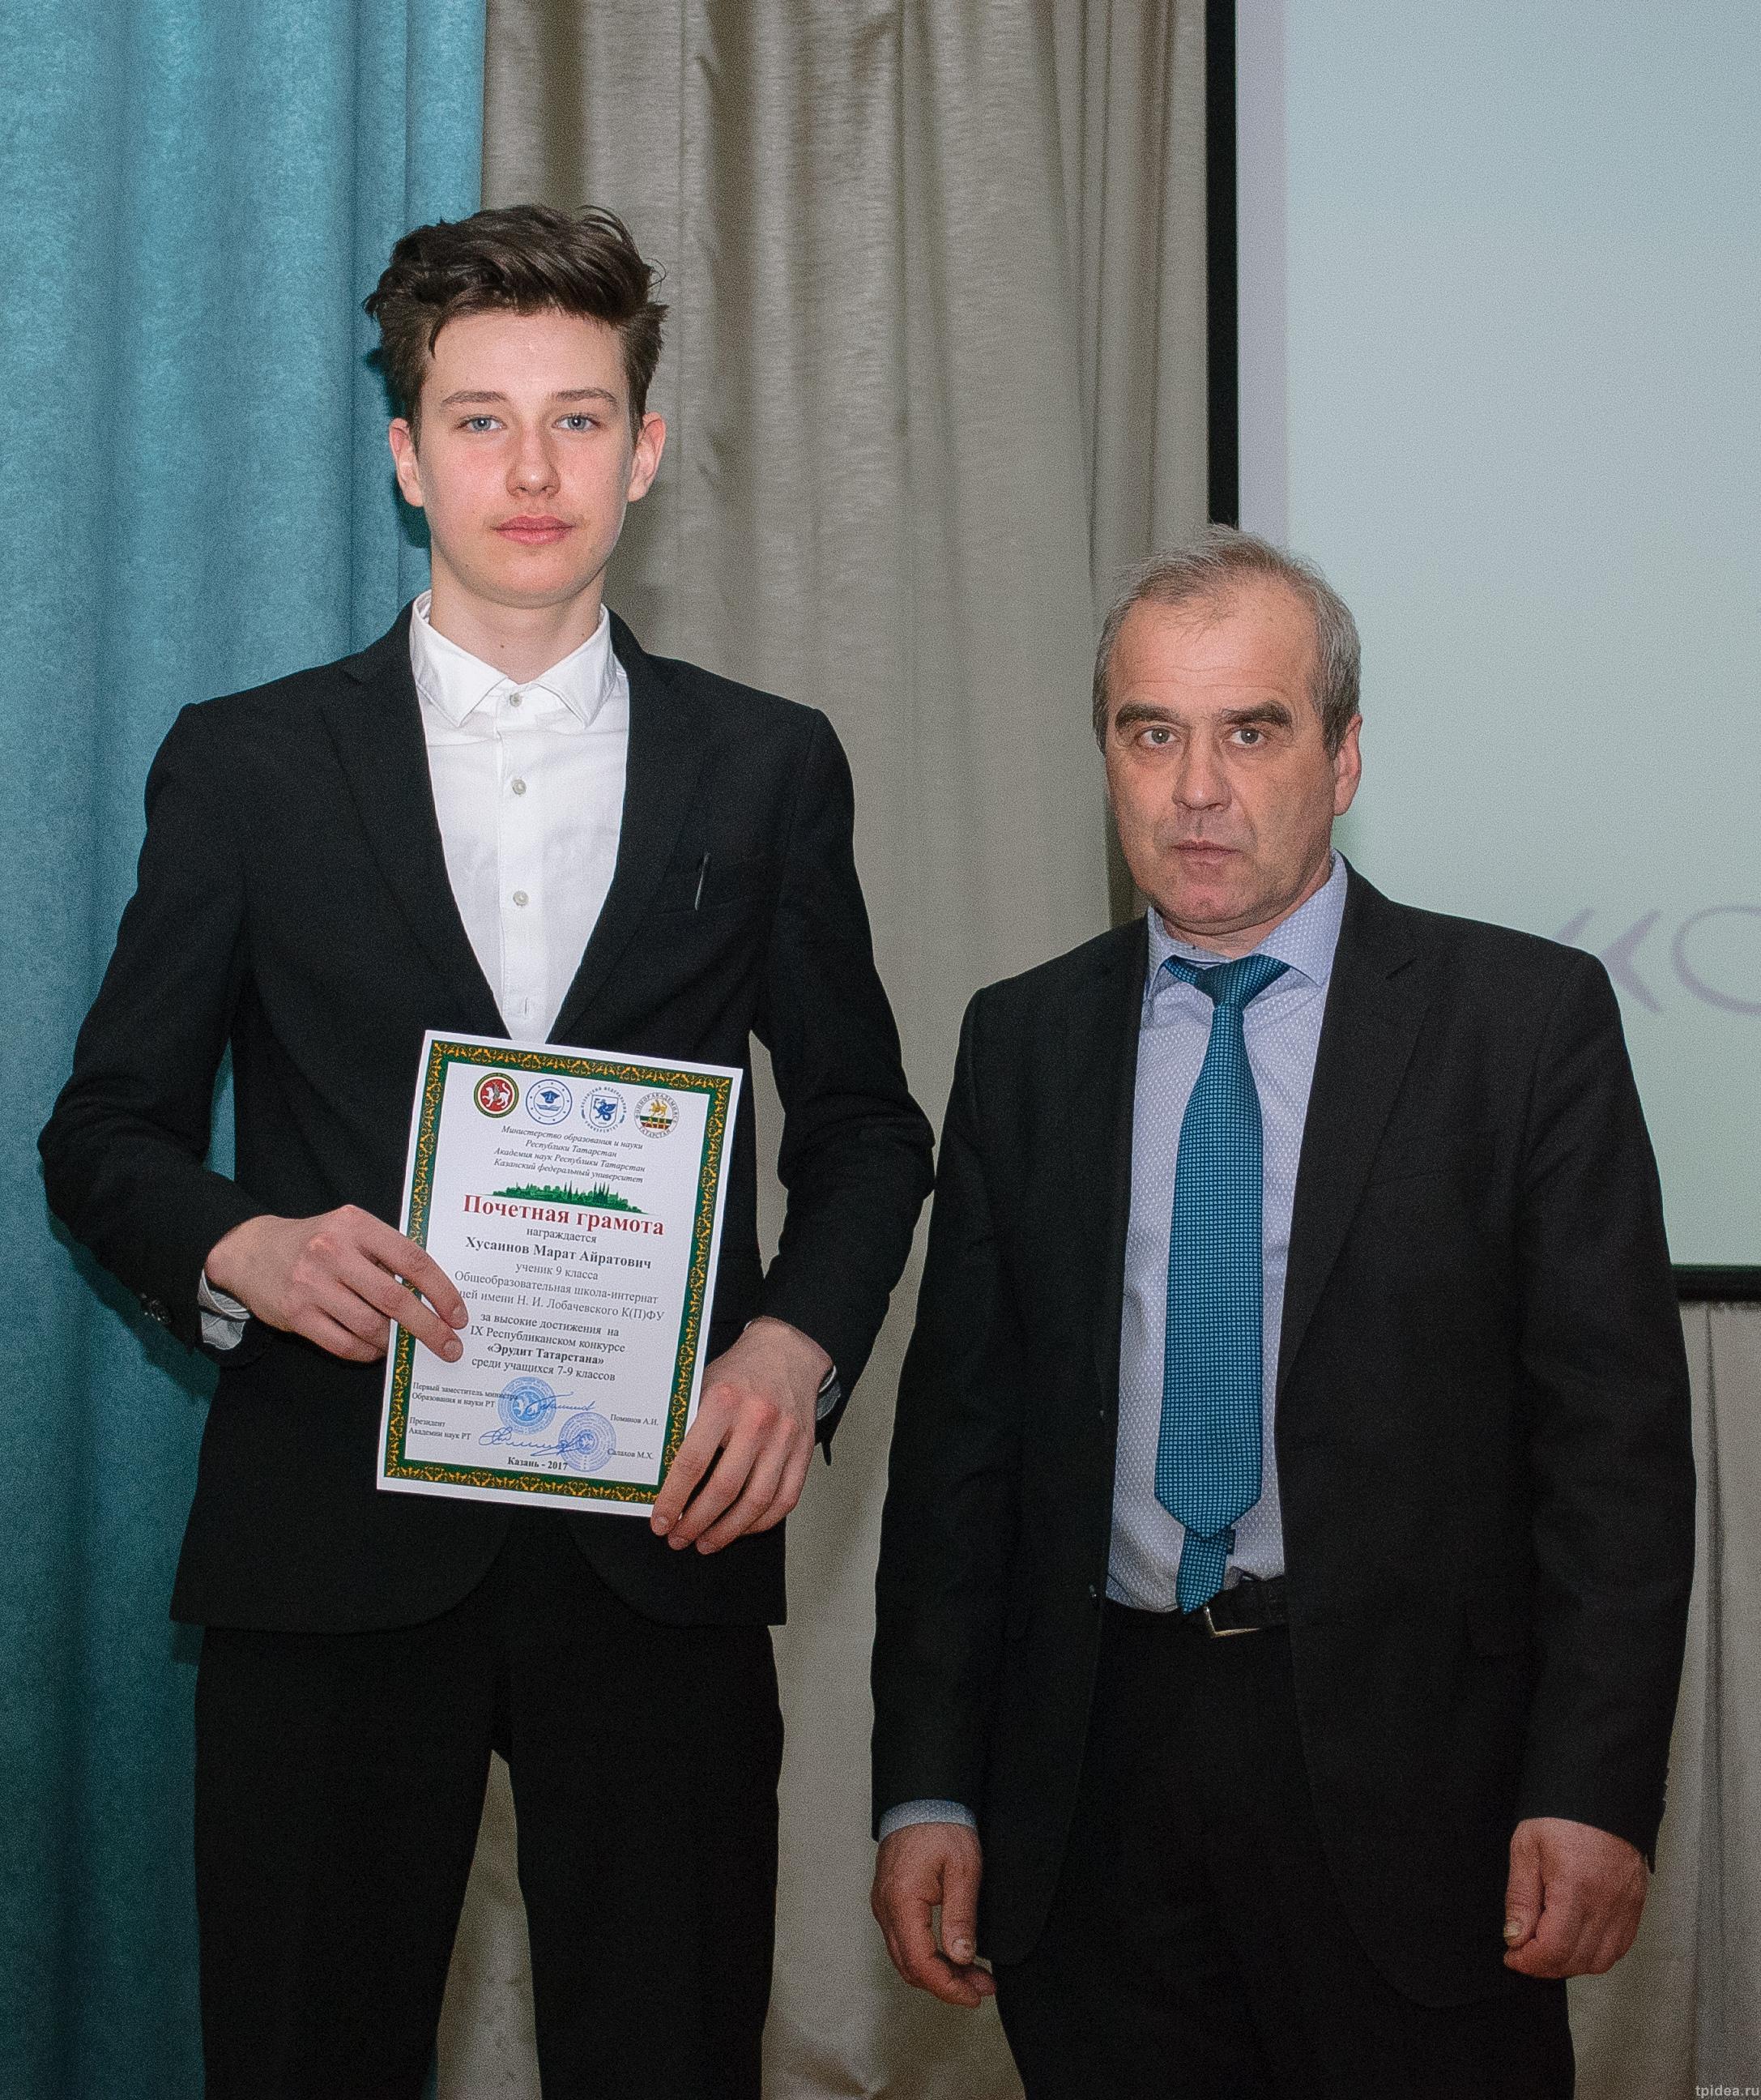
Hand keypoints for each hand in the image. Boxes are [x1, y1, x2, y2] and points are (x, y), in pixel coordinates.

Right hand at [205, 1206, 467, 1364]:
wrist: (251, 1251)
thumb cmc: (316, 1242)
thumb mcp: (351, 1231)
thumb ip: (387, 1254)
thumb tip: (434, 1295)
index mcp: (356, 1225)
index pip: (412, 1259)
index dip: (442, 1291)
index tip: (459, 1315)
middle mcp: (333, 1251)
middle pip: (394, 1298)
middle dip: (428, 1327)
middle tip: (449, 1346)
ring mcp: (311, 1284)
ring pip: (370, 1325)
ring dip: (394, 1341)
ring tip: (403, 1345)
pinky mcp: (296, 1314)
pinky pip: (343, 1344)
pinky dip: (367, 1352)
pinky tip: (376, 1350)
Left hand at [650, 1317, 829, 1552]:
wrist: (788, 1352)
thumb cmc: (739, 1371)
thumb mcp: (702, 1384)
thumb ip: (684, 1424)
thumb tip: (657, 1474)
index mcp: (723, 1400)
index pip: (692, 1462)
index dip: (673, 1499)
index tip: (660, 1521)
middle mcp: (757, 1420)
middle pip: (724, 1489)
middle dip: (696, 1522)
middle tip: (679, 1538)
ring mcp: (784, 1438)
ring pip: (756, 1501)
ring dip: (728, 1531)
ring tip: (706, 1542)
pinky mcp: (804, 1450)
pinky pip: (784, 1499)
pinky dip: (761, 1522)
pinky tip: (741, 1528)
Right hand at [872, 1822, 993, 2007]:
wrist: (923, 1798)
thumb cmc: (941, 1825)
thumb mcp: (963, 1871)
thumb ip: (961, 1918)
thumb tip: (962, 1958)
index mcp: (902, 1902)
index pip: (921, 1963)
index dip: (948, 1987)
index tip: (975, 1995)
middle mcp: (885, 1908)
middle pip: (911, 1967)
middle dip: (947, 1985)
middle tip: (982, 1987)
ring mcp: (884, 1905)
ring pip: (906, 1957)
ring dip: (939, 1973)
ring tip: (974, 1975)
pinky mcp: (889, 1901)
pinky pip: (904, 1941)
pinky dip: (928, 1956)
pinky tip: (953, 1955)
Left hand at [1502, 1816, 1648, 1976]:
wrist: (1601, 1792)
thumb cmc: (1561, 1814)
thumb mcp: (1527, 1847)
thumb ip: (1520, 1897)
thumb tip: (1515, 1937)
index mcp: (1575, 1888)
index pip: (1554, 1949)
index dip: (1529, 1962)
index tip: (1512, 1955)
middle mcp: (1606, 1904)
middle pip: (1576, 1961)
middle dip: (1545, 1965)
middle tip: (1524, 1952)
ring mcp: (1625, 1908)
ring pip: (1600, 1961)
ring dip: (1570, 1963)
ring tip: (1548, 1945)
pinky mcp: (1636, 1906)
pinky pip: (1619, 1947)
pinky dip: (1595, 1953)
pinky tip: (1576, 1939)